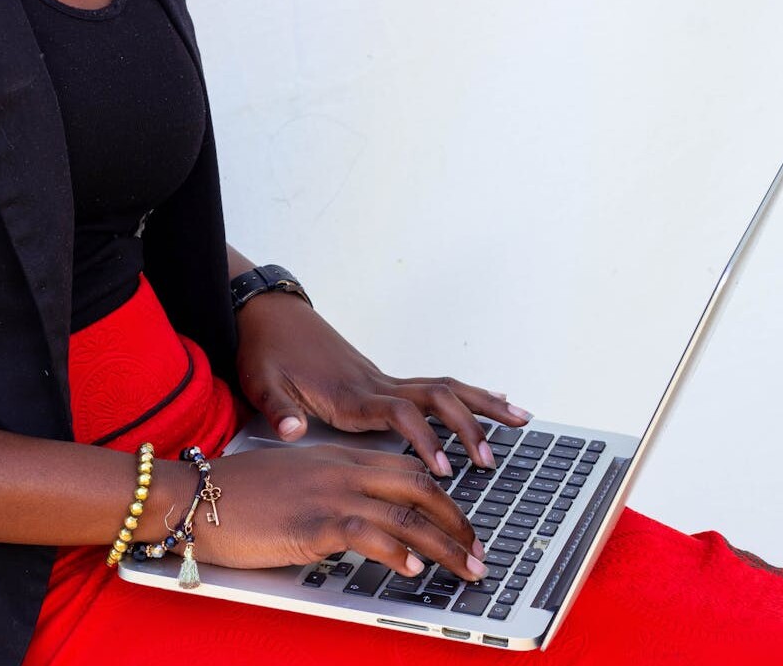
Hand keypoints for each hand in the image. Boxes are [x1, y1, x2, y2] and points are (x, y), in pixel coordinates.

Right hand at [190, 444, 487, 579]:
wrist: (193, 496)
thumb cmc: (233, 494)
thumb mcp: (291, 481)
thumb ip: (327, 491)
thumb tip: (355, 521)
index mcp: (337, 457)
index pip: (406, 469)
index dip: (442, 497)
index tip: (460, 523)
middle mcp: (340, 470)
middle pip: (419, 487)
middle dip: (457, 521)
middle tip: (478, 550)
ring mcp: (328, 494)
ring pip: (406, 514)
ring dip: (445, 545)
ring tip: (467, 569)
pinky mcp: (312, 522)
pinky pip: (368, 535)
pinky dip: (398, 553)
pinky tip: (413, 570)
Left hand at [235, 292, 532, 476]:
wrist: (267, 314)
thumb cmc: (265, 350)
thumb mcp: (262, 382)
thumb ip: (279, 410)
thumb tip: (291, 432)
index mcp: (350, 393)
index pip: (400, 414)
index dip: (424, 439)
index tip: (442, 468)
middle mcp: (375, 383)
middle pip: (436, 398)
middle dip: (468, 427)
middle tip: (491, 458)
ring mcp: (382, 378)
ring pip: (444, 388)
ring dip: (482, 404)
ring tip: (521, 419)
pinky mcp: (381, 379)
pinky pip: (434, 386)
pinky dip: (467, 394)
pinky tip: (492, 400)